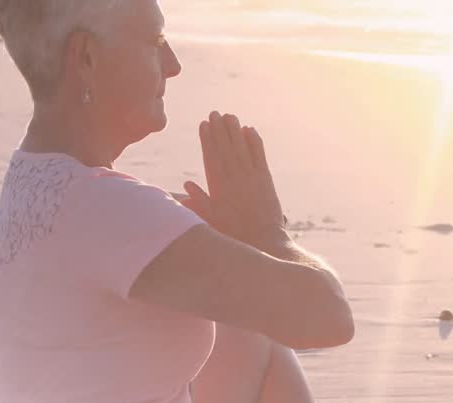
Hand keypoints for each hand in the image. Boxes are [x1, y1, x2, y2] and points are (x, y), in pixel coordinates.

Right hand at [185, 112, 284, 245]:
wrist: (263, 239)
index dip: (207, 139)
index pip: (211, 157)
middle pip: (226, 148)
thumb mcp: (212, 219)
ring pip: (242, 148)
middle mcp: (235, 178)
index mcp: (219, 187)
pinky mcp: (266, 180)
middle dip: (219, 129)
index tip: (203, 124)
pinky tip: (250, 130)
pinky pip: (260, 156)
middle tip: (215, 113)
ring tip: (230, 116)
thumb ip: (200, 200)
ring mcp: (252, 177)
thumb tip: (186, 183)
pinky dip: (255, 142)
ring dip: (235, 130)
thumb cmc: (234, 232)